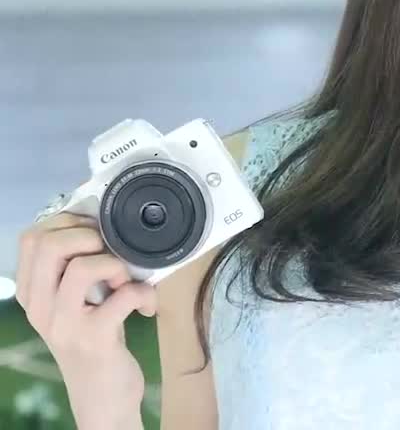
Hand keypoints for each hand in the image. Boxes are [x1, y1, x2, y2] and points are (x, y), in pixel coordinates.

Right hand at [15, 212, 156, 428]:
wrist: (101, 397)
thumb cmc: (94, 341)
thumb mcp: (73, 305)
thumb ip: (74, 272)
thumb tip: (100, 226)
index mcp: (33, 294)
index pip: (32, 239)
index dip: (68, 223)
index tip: (95, 233)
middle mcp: (40, 308)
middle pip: (50, 244)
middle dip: (90, 235)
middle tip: (111, 255)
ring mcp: (64, 324)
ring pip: (83, 267)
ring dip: (116, 265)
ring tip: (125, 283)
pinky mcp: (94, 339)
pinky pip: (124, 297)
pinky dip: (145, 294)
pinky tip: (147, 307)